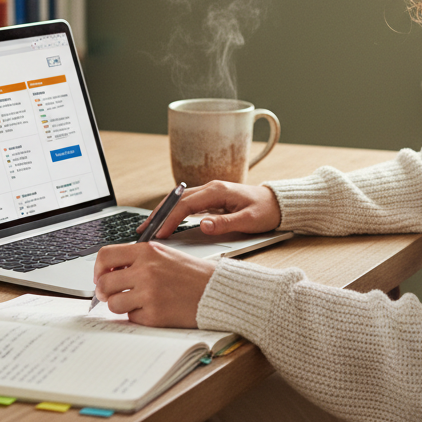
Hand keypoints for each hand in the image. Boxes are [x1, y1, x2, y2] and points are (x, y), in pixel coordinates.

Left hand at [93, 241, 215, 326]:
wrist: (216, 291)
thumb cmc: (192, 274)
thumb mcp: (165, 255)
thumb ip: (139, 259)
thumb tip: (109, 271)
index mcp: (147, 251)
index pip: (106, 255)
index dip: (98, 269)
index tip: (101, 276)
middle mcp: (146, 270)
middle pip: (104, 283)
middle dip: (104, 292)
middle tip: (113, 294)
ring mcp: (149, 293)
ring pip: (113, 303)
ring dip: (120, 305)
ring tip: (135, 302)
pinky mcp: (154, 315)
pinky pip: (131, 318)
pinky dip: (138, 316)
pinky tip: (153, 309)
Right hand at [148, 181, 281, 239]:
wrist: (278, 204)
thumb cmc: (266, 211)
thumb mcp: (249, 220)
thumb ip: (225, 223)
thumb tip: (203, 225)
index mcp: (218, 191)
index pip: (186, 204)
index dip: (170, 219)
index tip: (159, 234)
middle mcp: (211, 188)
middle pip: (177, 200)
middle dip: (159, 215)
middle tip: (143, 231)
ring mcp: (210, 192)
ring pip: (180, 201)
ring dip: (163, 213)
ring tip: (149, 228)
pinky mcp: (211, 199)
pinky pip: (186, 204)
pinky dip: (173, 213)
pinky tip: (165, 223)